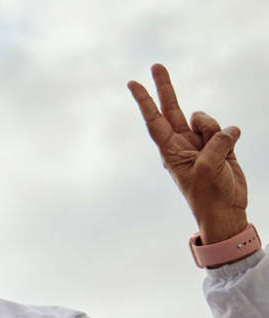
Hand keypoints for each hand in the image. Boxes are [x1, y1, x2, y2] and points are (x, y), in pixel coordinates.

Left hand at [128, 63, 247, 242]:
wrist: (226, 209)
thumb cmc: (209, 194)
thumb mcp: (207, 168)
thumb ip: (216, 142)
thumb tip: (228, 130)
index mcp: (170, 151)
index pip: (154, 121)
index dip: (144, 101)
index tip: (132, 83)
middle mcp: (182, 143)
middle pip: (172, 108)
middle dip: (165, 87)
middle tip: (156, 65)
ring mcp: (201, 142)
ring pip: (207, 119)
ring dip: (214, 132)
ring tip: (217, 155)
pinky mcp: (220, 144)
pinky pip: (225, 129)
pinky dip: (230, 137)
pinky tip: (230, 153)